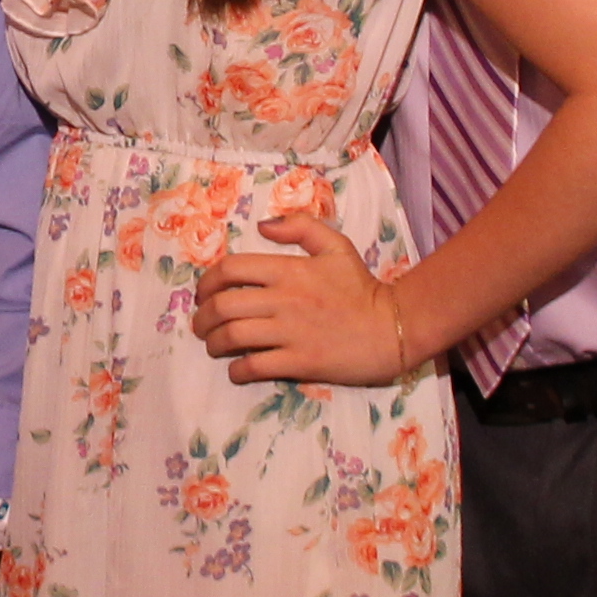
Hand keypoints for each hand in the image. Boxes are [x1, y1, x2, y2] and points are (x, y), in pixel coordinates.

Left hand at [190, 212, 413, 384]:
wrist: (393, 327)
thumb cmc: (362, 287)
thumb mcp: (336, 245)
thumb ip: (300, 227)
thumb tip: (262, 226)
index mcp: (289, 270)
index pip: (230, 269)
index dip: (207, 282)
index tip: (203, 294)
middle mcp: (284, 300)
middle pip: (223, 306)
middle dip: (203, 318)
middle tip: (202, 326)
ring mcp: (290, 332)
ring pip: (233, 337)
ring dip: (215, 344)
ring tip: (214, 347)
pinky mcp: (300, 362)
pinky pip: (255, 366)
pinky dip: (238, 370)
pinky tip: (237, 370)